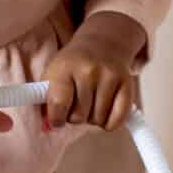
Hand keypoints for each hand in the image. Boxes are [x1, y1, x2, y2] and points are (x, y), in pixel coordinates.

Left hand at [44, 14, 146, 131]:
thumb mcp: (53, 75)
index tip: (57, 121)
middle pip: (79, 116)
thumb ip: (46, 101)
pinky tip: (104, 111)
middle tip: (76, 105)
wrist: (102, 44)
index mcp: (64, 68)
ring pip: (98, 120)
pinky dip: (109, 123)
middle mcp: (88, 70)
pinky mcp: (127, 85)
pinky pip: (117, 120)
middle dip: (75, 117)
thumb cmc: (73, 66)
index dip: (56, 119)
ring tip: (90, 103)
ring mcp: (109, 77)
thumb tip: (48, 128)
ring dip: (92, 118)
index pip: (58, 103)